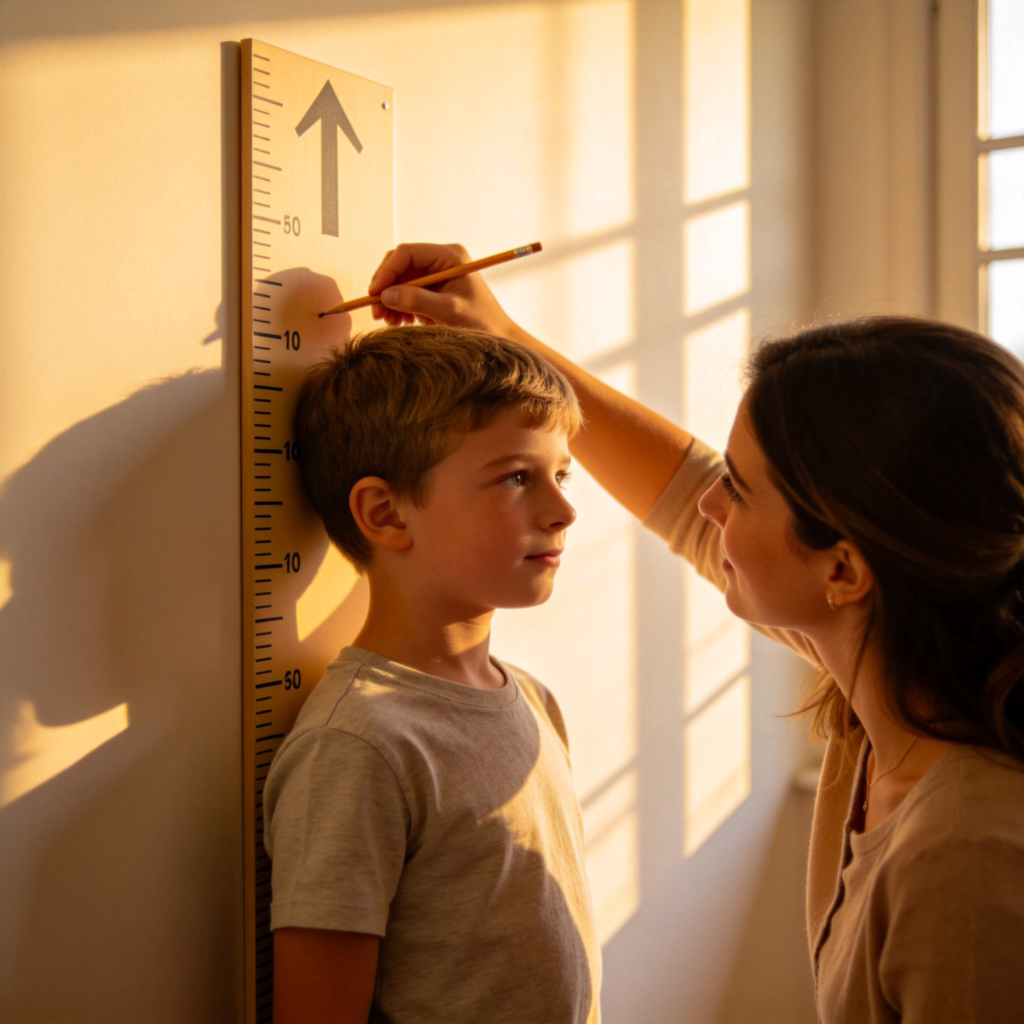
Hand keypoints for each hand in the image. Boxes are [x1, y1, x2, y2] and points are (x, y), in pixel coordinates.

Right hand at [367, 242, 517, 336]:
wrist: (499, 337)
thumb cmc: (481, 323)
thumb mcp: (449, 311)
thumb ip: (417, 300)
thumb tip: (386, 295)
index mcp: (449, 256)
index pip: (406, 253)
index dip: (386, 272)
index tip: (374, 293)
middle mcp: (441, 260)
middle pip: (401, 266)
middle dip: (386, 288)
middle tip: (377, 313)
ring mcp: (437, 274)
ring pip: (402, 281)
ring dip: (391, 300)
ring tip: (390, 322)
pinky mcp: (435, 289)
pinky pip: (409, 293)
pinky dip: (401, 307)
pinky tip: (402, 322)